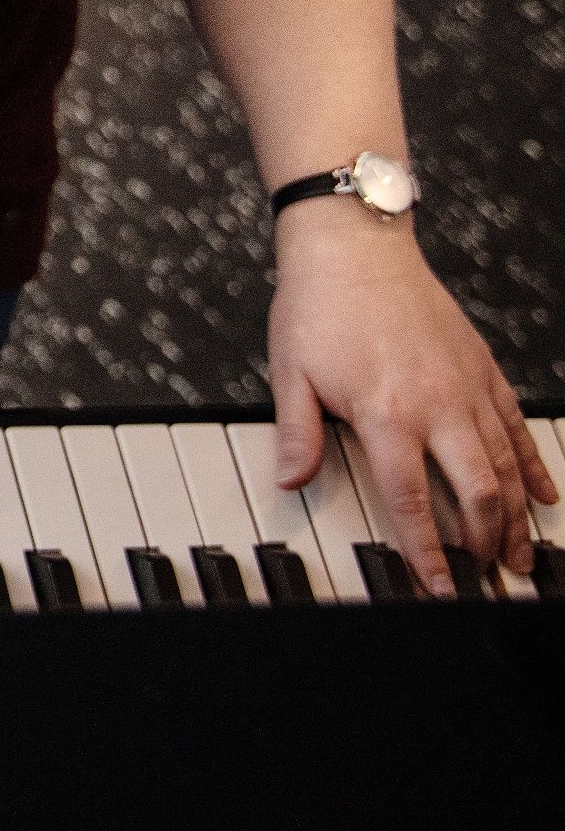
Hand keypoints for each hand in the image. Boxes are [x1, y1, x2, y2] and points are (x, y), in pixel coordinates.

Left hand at [268, 201, 552, 593]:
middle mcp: (437, 406)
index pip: (410, 500)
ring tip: (519, 553)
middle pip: (475, 491)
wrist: (354, 247)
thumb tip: (290, 482)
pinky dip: (531, 465)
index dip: (426, 550)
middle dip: (485, 541)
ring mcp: (466, 387)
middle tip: (491, 574)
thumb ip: (297, 433)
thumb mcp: (291, 372)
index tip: (436, 582)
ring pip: (504, 465)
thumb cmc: (319, 306)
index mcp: (386, 415)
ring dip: (514, 515)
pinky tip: (541, 496)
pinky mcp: (483, 368)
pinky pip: (515, 425)